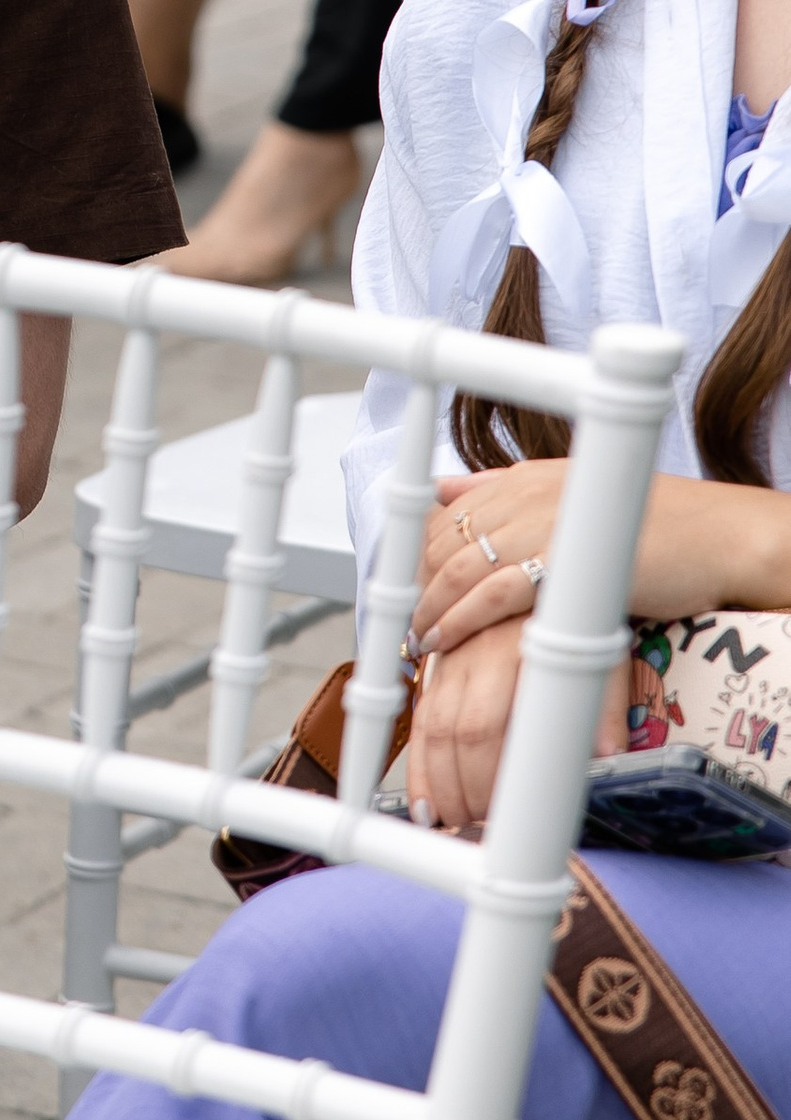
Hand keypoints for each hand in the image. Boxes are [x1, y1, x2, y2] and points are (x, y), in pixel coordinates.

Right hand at [407, 616, 628, 831]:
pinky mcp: (443, 665)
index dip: (487, 776)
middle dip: (462, 789)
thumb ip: (601, 703)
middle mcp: (477, 653)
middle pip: (454, 730)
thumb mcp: (601, 652)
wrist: (543, 564)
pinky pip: (421, 717)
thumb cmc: (579, 616)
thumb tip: (606, 755)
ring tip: (450, 824)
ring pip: (430, 725)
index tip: (503, 818)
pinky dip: (419, 763)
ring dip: (436, 782)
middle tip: (480, 830)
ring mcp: (454, 656)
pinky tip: (425, 802)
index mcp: (517, 651)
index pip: (488, 725)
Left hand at [421, 465, 790, 656]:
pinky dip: (460, 620)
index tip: (407, 588)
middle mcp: (525, 495)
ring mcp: (543, 528)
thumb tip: (446, 489)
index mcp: (524, 478)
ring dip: (429, 609)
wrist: (716, 536)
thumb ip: (506, 490)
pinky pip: (495, 595)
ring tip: (417, 639)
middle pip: (444, 541)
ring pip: (460, 569)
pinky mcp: (564, 565)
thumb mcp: (572, 491)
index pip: (447, 514)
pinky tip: (444, 641)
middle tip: (403, 621)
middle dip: (415, 584)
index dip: (418, 556)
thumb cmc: (654, 522)